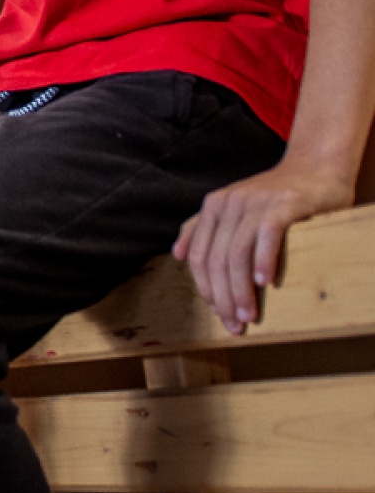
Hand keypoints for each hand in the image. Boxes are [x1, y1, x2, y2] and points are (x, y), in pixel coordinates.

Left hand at [173, 157, 354, 332]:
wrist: (317, 167)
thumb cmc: (275, 196)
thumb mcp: (234, 208)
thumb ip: (203, 227)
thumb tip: (176, 255)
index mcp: (213, 207)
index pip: (198, 256)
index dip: (206, 288)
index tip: (218, 315)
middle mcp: (230, 202)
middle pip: (216, 259)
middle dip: (223, 297)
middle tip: (235, 325)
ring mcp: (256, 201)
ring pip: (237, 252)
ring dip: (241, 289)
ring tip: (249, 315)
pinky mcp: (284, 203)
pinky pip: (267, 234)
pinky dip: (263, 260)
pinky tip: (264, 282)